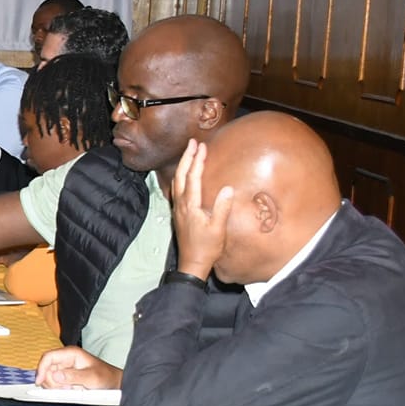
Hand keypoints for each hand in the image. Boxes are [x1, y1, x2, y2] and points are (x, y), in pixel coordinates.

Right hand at [34, 346, 122, 389]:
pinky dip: (58, 389)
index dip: (42, 369)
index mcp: (71, 353)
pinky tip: (69, 390)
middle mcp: (65, 359)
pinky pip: (54, 383)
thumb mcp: (91, 378)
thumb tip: (55, 375)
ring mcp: (64, 368)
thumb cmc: (106, 377)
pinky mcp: (65, 376)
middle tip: (65, 389)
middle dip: (51, 381)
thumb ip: (73, 376)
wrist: (112, 383)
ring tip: (70, 390)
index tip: (40, 382)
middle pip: (46, 369)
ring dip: (55, 386)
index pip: (48, 357)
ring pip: (49, 377)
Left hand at [170, 140, 232, 279]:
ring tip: (190, 153)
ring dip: (183, 165)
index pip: (193, 177)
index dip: (197, 160)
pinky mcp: (179, 213)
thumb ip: (222, 208)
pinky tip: (185, 175)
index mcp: (190, 205)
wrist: (192, 263)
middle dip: (187, 157)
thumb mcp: (218, 229)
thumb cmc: (207, 247)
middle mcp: (181, 204)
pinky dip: (181, 176)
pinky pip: (177, 189)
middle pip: (181, 175)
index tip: (202, 146)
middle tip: (193, 142)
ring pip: (177, 181)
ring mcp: (178, 208)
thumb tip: (227, 188)